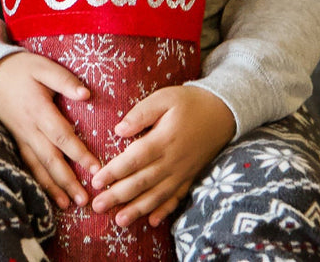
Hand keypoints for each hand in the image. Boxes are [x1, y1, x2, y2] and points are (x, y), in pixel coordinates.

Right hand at [0, 52, 99, 209]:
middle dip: (67, 180)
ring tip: (68, 205)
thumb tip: (87, 94)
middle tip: (84, 199)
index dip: (79, 153)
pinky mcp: (16, 140)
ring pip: (37, 166)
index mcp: (38, 109)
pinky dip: (38, 181)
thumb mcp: (42, 66)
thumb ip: (64, 80)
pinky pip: (27, 164)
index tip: (96, 169)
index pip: (61, 135)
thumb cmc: (21, 68)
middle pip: (50, 158)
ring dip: (53, 187)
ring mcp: (20, 136)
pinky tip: (48, 194)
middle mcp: (28, 128)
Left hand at [89, 85, 235, 227]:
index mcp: (164, 139)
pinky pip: (176, 198)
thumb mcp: (164, 98)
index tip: (96, 181)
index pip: (134, 160)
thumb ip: (141, 113)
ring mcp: (183, 172)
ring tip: (119, 221)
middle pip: (142, 182)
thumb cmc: (189, 103)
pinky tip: (152, 222)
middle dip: (118, 196)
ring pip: (157, 195)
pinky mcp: (190, 177)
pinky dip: (164, 211)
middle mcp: (173, 160)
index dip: (114, 172)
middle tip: (98, 206)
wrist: (223, 112)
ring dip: (138, 209)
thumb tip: (119, 130)